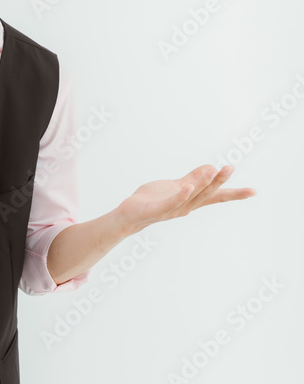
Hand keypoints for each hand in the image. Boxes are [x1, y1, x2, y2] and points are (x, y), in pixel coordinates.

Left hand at [115, 164, 257, 235]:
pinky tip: (187, 187)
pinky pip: (170, 202)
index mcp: (191, 200)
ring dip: (202, 184)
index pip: (216, 196)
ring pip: (191, 196)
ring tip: (213, 171)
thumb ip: (192, 178)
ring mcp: (172, 209)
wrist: (130, 215)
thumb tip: (211, 168)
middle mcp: (186, 207)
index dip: (234, 194)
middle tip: (231, 168)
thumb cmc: (153, 200)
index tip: (253, 191)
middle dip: (218, 181)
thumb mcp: (176, 187)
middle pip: (206, 193)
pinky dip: (180, 195)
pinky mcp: (157, 209)